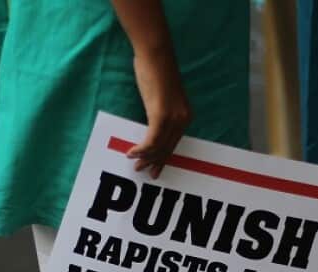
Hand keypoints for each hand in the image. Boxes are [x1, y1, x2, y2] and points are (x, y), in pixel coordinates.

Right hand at [127, 48, 190, 178]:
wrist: (156, 54)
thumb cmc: (156, 70)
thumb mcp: (163, 97)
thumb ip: (161, 112)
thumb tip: (152, 126)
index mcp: (186, 116)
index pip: (174, 144)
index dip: (163, 158)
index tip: (153, 167)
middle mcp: (183, 119)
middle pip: (167, 149)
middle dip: (154, 162)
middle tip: (142, 171)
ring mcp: (173, 118)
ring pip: (158, 147)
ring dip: (145, 157)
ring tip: (134, 162)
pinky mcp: (161, 115)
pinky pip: (151, 141)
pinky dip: (141, 149)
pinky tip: (131, 152)